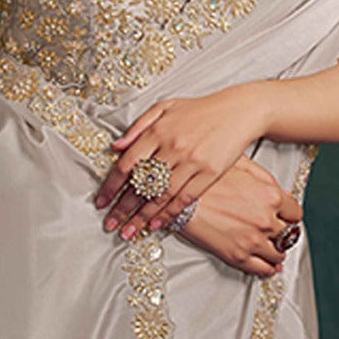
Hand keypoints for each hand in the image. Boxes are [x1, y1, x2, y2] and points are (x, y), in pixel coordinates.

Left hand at [94, 86, 267, 239]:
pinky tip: (155, 224)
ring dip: (141, 217)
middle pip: (141, 184)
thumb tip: (115, 147)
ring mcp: (191, 162)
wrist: (237, 110)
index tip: (101, 202)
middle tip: (110, 224)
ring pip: (160, 196)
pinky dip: (168, 213)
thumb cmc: (200, 109)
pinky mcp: (209, 173)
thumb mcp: (165, 107)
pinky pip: (184, 198)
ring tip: (128, 231)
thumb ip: (138, 126)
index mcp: (158, 131)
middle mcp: (172, 147)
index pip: (127, 164)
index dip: (111, 186)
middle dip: (122, 208)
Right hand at [179, 157, 302, 275]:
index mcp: (270, 195)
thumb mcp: (240, 164)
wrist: (179, 195)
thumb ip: (264, 177)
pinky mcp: (238, 255)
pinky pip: (262, 269)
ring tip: (272, 248)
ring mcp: (253, 239)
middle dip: (284, 233)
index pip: (295, 213)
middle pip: (289, 234)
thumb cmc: (206, 177)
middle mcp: (266, 219)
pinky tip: (268, 266)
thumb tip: (278, 190)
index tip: (286, 217)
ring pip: (279, 253)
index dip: (290, 215)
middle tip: (278, 232)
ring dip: (277, 251)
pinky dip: (268, 269)